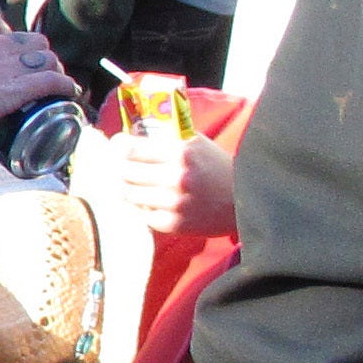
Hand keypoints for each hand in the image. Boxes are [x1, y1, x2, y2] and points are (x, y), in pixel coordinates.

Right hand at [0, 11, 75, 125]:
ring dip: (51, 67)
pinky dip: (66, 86)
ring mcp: (9, 65)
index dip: (3, 34)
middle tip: (30, 68)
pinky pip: (53, 81)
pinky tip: (71, 92)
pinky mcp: (20, 88)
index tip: (1, 46)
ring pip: (46, 56)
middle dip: (34, 51)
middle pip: (29, 38)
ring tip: (51, 80)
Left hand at [110, 131, 236, 236]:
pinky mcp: (173, 223)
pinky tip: (155, 202)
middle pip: (123, 172)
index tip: (118, 148)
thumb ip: (163, 139)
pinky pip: (141, 214)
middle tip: (126, 168)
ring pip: (128, 194)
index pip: (128, 148)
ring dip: (131, 189)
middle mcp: (175, 177)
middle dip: (123, 169)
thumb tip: (125, 138)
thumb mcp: (194, 143)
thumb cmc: (215, 167)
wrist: (244, 200)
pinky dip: (144, 208)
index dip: (119, 147)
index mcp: (179, 152)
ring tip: (141, 185)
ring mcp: (173, 202)